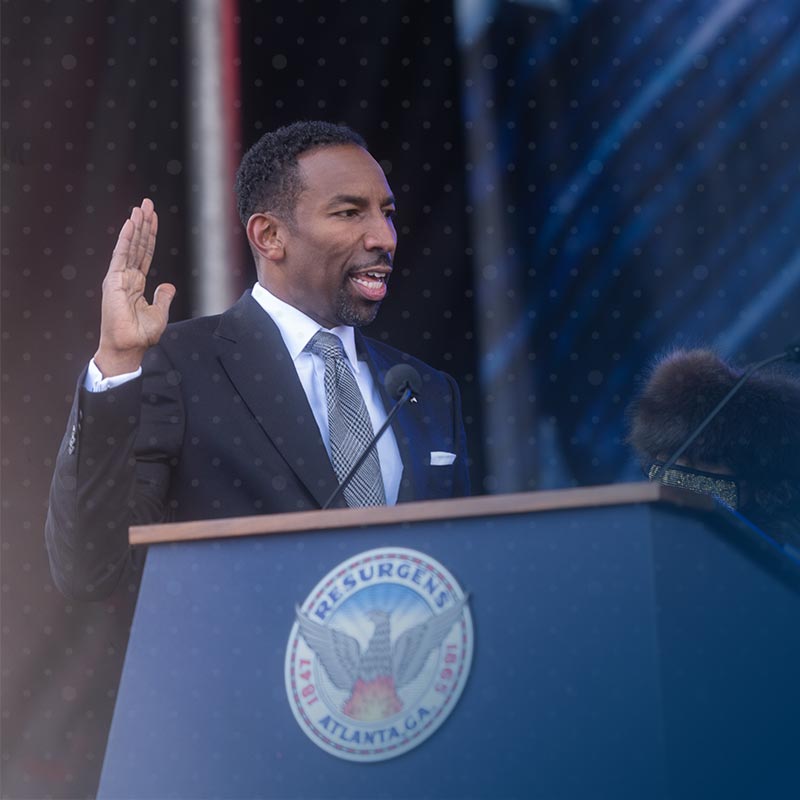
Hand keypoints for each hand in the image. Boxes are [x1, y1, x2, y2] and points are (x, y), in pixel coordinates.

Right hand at [93, 199, 175, 376]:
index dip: (150, 235)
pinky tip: (131, 222)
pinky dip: (126, 237)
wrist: (129, 346)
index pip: (144, 253)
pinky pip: (121, 254)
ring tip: (141, 206)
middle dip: (143, 223)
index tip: (153, 218)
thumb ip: (163, 297)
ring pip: (129, 245)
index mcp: (136, 283)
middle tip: (147, 202)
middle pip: (137, 244)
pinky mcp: (114, 280)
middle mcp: (126, 277)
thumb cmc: (141, 335)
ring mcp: (119, 277)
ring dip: (136, 225)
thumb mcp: (159, 313)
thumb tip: (168, 285)